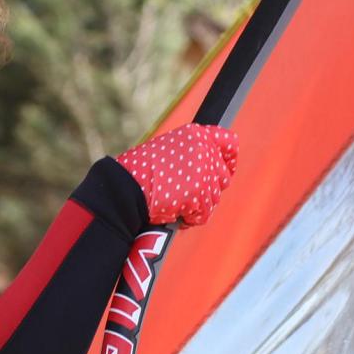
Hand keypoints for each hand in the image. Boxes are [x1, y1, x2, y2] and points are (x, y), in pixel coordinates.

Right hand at [115, 123, 237, 226]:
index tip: (225, 169)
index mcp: (195, 134)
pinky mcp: (199, 192)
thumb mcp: (166, 151)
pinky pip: (203, 214)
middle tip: (187, 194)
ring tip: (173, 202)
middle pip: (223, 177)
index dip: (228, 159)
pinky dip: (189, 218)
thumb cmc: (138, 173)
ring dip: (195, 207)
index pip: (228, 143)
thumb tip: (206, 174)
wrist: (125, 188)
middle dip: (207, 190)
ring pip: (213, 199)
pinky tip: (174, 211)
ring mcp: (203, 171)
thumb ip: (190, 156)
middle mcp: (203, 149)